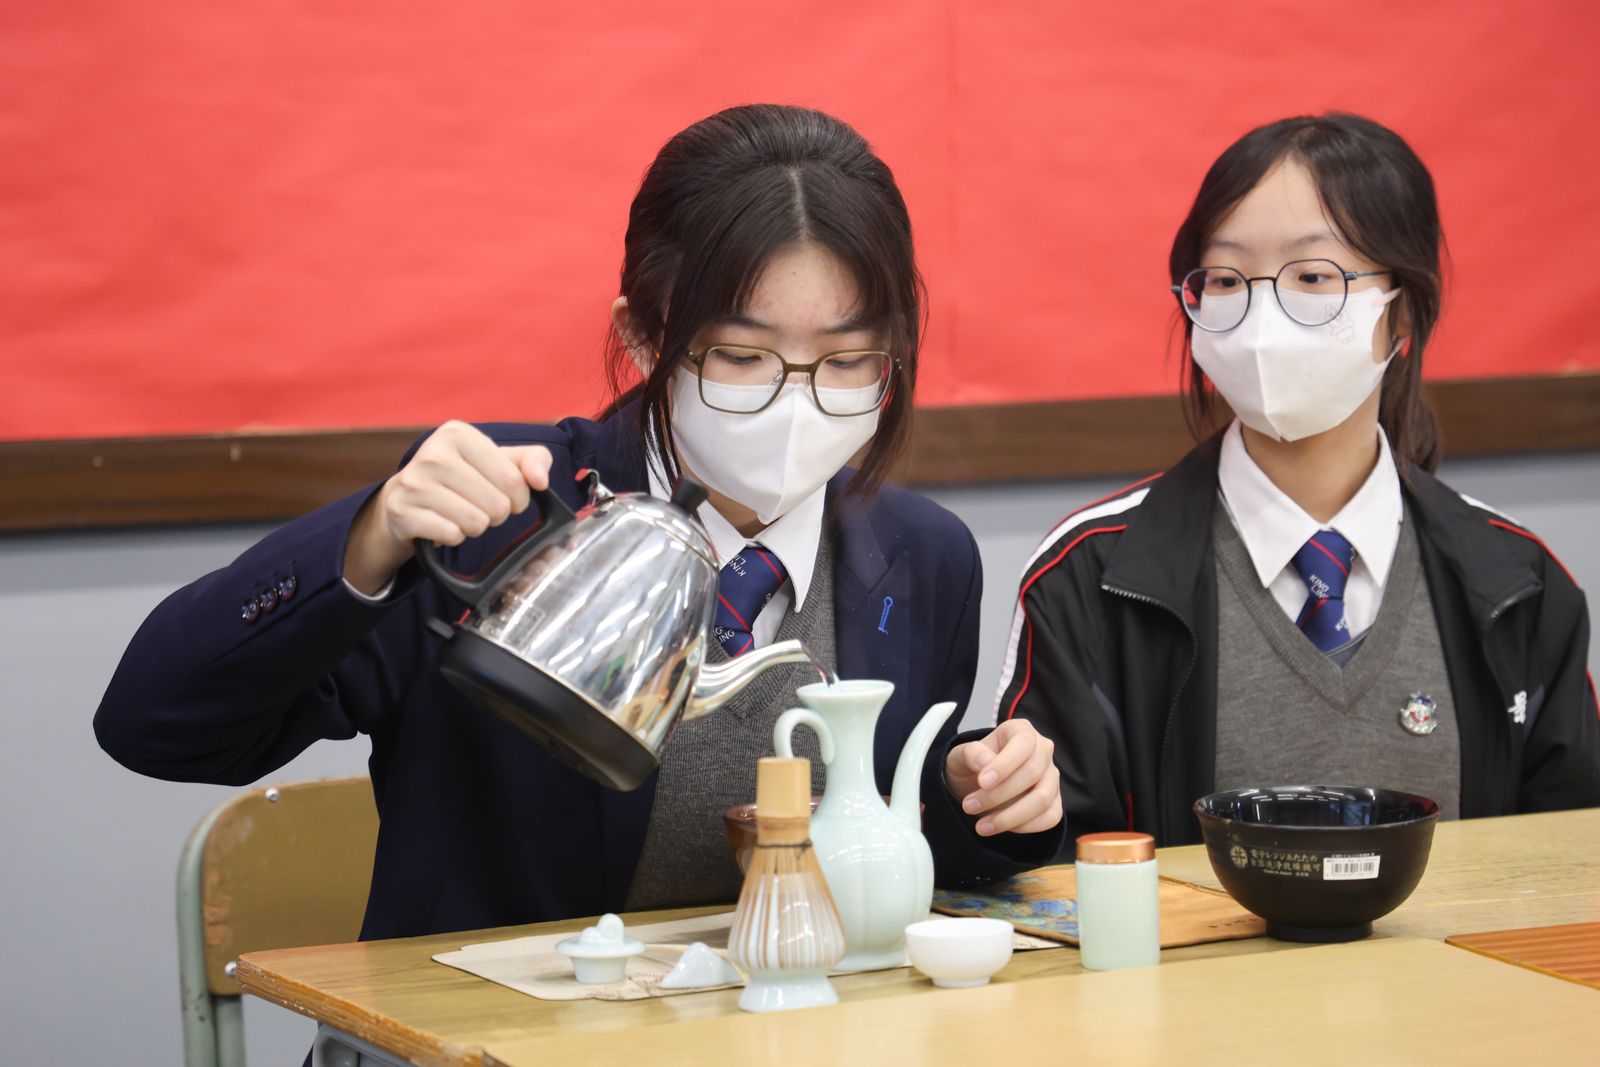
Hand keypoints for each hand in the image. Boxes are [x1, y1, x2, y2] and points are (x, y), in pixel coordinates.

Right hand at [344, 421, 553, 594]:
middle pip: (496, 504)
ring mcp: (413, 483)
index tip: (506, 495)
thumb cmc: (462, 476)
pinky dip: (453, 537)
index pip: (513, 479)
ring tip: (460, 514)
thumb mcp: (499, 459)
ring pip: (475, 523)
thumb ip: (533, 460)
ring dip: (475, 527)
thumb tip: (541, 480)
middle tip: (479, 506)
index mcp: (457, 433)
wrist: (407, 497)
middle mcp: (432, 453)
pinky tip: (442, 523)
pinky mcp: (400, 512)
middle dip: (496, 514)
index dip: (518, 497)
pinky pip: (451, 536)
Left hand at [944, 719, 1061, 836]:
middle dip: (998, 794)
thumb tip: (984, 762)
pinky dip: (1025, 827)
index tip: (982, 782)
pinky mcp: (1055, 801)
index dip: (1005, 764)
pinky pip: (1050, 817)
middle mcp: (1042, 751)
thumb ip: (970, 753)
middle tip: (969, 806)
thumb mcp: (961, 755)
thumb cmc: (972, 766)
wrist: (976, 785)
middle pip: (1032, 773)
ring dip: (1010, 817)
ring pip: (1043, 799)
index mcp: (1021, 731)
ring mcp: (1051, 777)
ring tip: (981, 825)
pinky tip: (1001, 827)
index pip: (1024, 743)